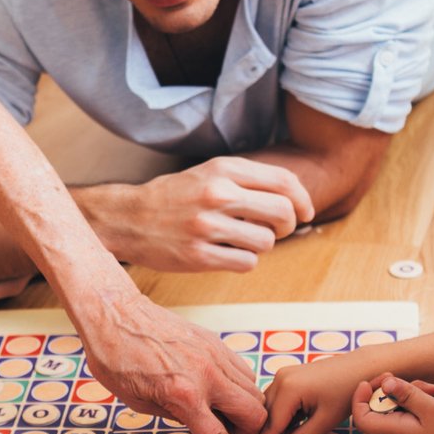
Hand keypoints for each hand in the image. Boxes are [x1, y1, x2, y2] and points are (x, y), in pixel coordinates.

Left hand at [74, 290, 273, 433]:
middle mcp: (206, 375)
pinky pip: (242, 370)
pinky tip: (216, 388)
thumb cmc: (117, 360)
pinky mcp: (215, 342)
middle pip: (255, 415)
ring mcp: (214, 355)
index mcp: (184, 396)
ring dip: (245, 409)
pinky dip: (238, 386)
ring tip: (218, 411)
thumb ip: (176, 416)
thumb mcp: (139, 403)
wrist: (114, 314)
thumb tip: (202, 424)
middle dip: (248, 433)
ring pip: (255, 391)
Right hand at [100, 157, 316, 272]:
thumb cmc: (174, 196)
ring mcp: (207, 226)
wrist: (128, 218)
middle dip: (287, 226)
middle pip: (282, 213)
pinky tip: (226, 253)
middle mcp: (217, 194)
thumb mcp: (208, 173)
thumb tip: (294, 202)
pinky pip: (247, 263)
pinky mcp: (199, 256)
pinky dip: (244, 261)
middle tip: (276, 231)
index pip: (284, 182)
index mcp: (223, 170)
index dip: (303, 200)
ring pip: (266, 242)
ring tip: (240, 240)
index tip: (305, 213)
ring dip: (261, 245)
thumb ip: (247, 181)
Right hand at [253, 354, 433, 433]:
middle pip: (265, 415)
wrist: (362, 368)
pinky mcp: (288, 376)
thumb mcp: (325, 421)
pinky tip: (292, 426)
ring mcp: (283, 375)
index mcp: (288, 389)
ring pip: (269, 407)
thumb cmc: (347, 393)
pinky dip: (281, 415)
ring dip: (275, 425)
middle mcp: (280, 379)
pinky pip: (277, 399)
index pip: (269, 424)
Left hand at [349, 374, 433, 433]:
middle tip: (418, 383)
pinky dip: (422, 400)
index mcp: (395, 431)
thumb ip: (407, 395)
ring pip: (398, 405)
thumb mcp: (432, 408)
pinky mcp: (418, 430)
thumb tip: (385, 384)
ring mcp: (408, 432)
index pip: (362, 417)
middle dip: (396, 388)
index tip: (376, 381)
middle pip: (381, 405)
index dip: (361, 397)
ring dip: (414, 392)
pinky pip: (411, 410)